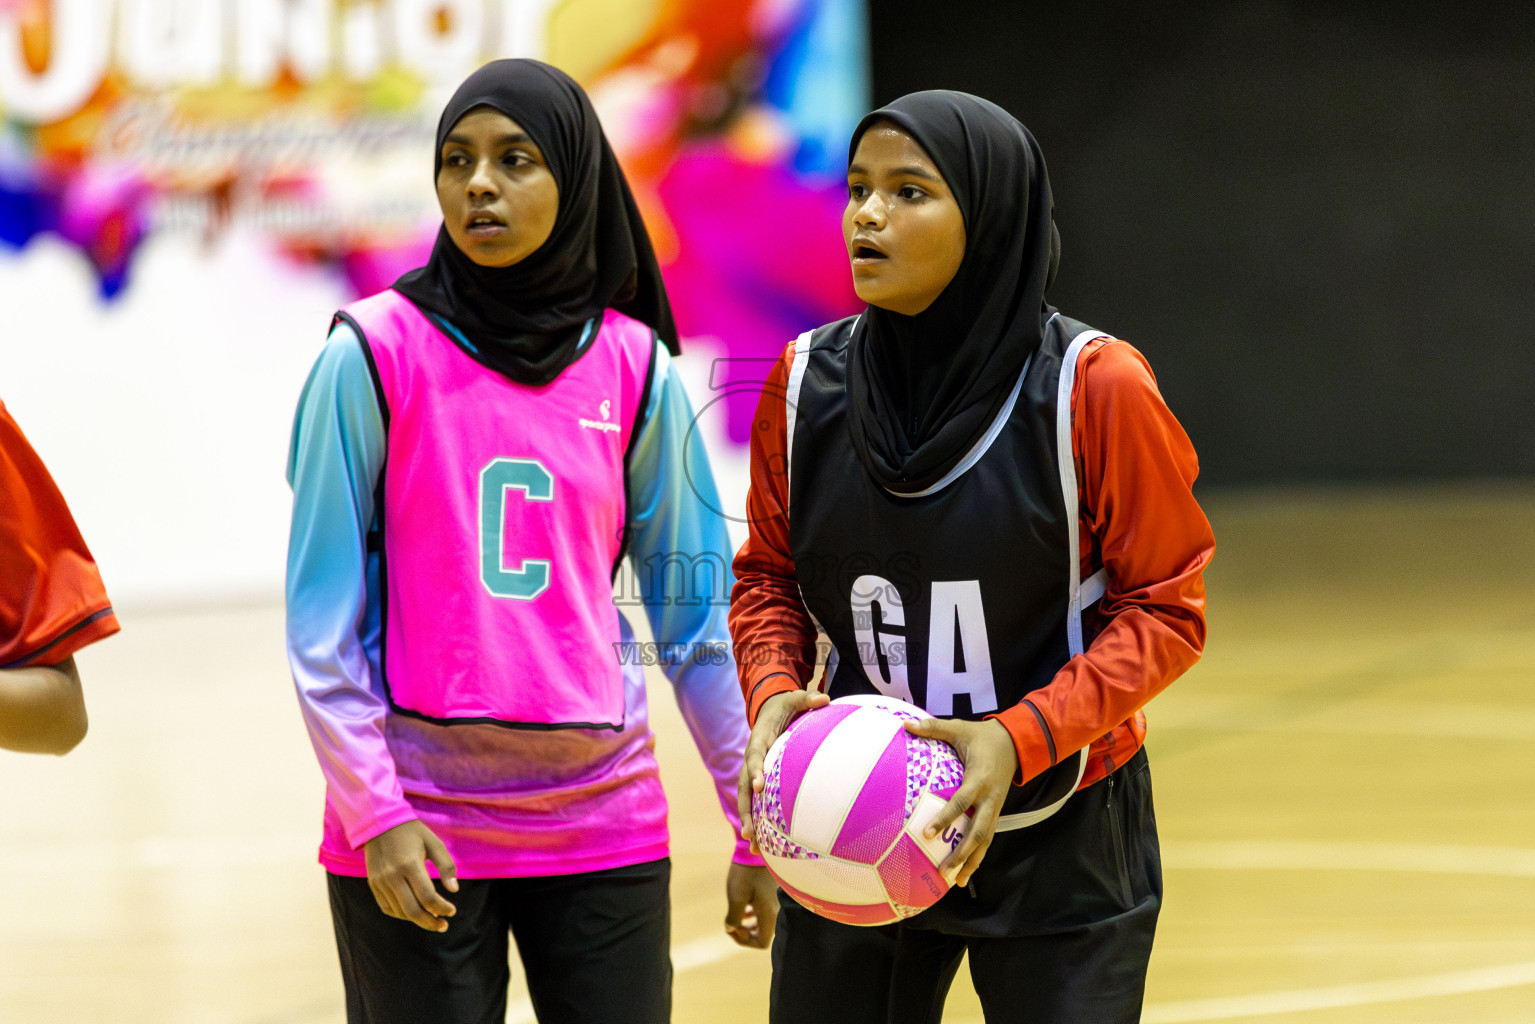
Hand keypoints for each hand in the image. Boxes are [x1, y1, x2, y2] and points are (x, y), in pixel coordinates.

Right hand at [362, 819, 458, 931]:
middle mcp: (393, 876)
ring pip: (400, 912)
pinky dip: (401, 914)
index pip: (428, 897)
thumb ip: (446, 866)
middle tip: (443, 926)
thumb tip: (454, 890)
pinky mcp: (373, 884)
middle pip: (412, 910)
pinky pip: (387, 908)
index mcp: (410, 865)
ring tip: (432, 919)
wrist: (379, 823)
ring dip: (417, 920)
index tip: (452, 911)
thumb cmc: (412, 832)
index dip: (442, 908)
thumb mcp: (434, 843)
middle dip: (430, 922)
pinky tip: (414, 913)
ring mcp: (380, 882)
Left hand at [724, 862, 778, 948]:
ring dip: (751, 925)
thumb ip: (733, 917)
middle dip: (746, 934)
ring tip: (738, 917)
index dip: (744, 941)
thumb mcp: (735, 896)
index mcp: (769, 914)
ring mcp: (777, 903)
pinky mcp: (775, 895)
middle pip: (764, 935)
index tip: (732, 928)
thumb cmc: (746, 872)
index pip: (761, 943)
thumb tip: (731, 929)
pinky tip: (746, 907)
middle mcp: (777, 911)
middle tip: (733, 925)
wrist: (758, 847)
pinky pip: (767, 913)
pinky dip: (756, 915)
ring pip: (765, 924)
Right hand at [737, 688, 829, 853]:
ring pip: (747, 800)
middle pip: (743, 787)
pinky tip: (765, 845)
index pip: (754, 757)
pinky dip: (759, 821)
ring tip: (754, 847)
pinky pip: (757, 802)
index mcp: (759, 740)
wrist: (769, 709)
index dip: (754, 771)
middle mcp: (752, 759)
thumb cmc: (786, 705)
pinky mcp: (760, 780)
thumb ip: (808, 699)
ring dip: (749, 822)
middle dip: (746, 810)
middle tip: (750, 832)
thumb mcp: (795, 698)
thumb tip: (825, 699)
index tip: (759, 786)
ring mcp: (753, 771)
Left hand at [903, 717, 1018, 887]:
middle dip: (962, 854)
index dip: (945, 819)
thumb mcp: (959, 728)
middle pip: (978, 833)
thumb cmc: (982, 736)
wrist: (1016, 742)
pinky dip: (977, 855)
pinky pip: (987, 837)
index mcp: (979, 779)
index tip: (927, 834)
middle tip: (943, 871)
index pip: (961, 803)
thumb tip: (905, 724)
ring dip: (972, 862)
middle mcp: (990, 799)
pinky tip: (965, 872)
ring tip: (956, 882)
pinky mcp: (996, 813)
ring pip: (986, 841)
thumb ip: (933, 728)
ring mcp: (995, 808)